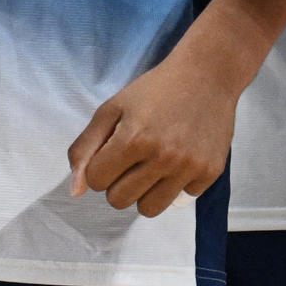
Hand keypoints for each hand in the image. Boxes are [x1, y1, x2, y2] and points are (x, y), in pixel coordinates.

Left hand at [67, 44, 237, 216]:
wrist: (206, 75)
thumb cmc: (154, 90)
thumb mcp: (112, 109)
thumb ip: (86, 148)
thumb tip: (75, 191)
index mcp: (133, 138)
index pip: (96, 181)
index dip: (99, 167)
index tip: (112, 151)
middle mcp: (162, 157)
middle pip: (120, 200)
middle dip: (118, 183)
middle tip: (132, 159)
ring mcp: (188, 168)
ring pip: (149, 210)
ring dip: (144, 192)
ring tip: (151, 167)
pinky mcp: (210, 173)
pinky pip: (180, 201)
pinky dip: (175, 185)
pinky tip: (179, 160)